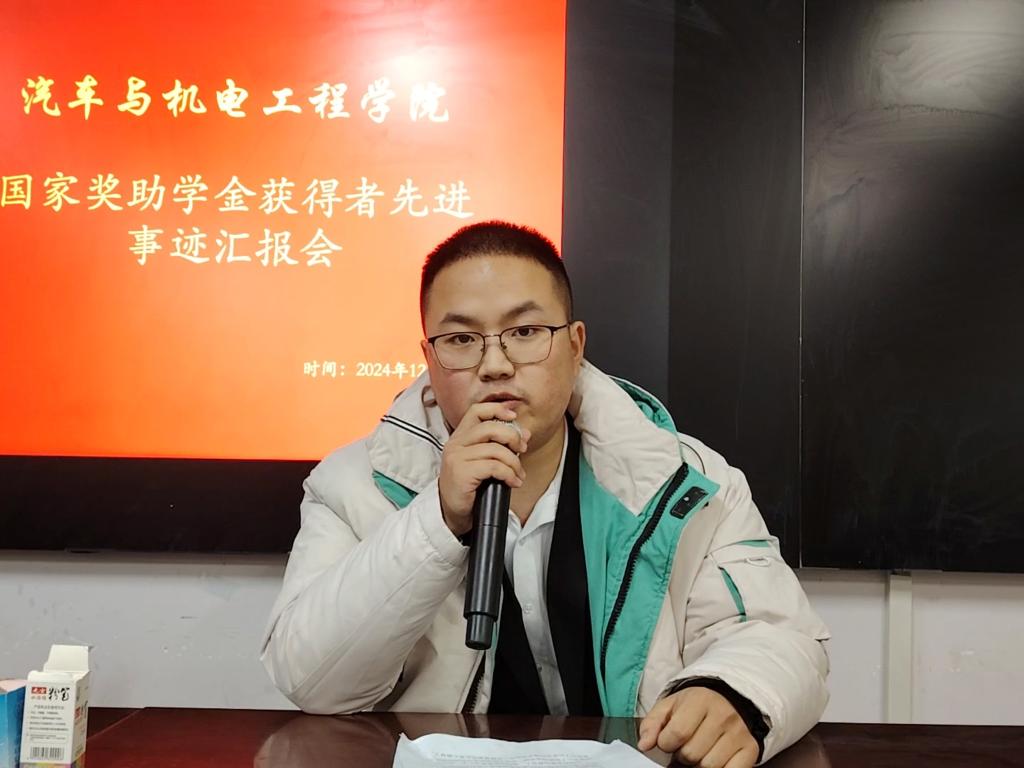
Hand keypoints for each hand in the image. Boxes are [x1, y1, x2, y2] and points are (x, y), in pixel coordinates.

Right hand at [438, 403, 529, 535]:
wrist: (452, 512)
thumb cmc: (469, 486)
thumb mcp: (484, 460)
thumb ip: (501, 444)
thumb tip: (524, 434)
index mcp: (460, 436)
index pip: (477, 411)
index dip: (497, 409)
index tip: (513, 417)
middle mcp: (456, 444)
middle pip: (490, 427)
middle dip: (513, 437)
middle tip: (522, 450)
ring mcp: (457, 458)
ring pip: (496, 449)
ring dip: (514, 463)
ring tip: (518, 474)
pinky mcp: (462, 473)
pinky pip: (494, 467)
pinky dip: (509, 474)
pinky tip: (513, 482)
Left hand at [638, 687, 757, 767]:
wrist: (729, 699)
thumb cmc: (694, 706)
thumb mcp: (669, 706)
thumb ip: (652, 723)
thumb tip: (644, 745)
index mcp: (700, 700)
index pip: (676, 734)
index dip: (666, 743)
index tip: (668, 739)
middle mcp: (723, 715)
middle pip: (692, 754)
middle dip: (682, 754)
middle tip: (686, 744)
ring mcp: (739, 733)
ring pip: (709, 766)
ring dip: (699, 764)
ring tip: (700, 750)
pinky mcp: (750, 748)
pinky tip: (714, 759)